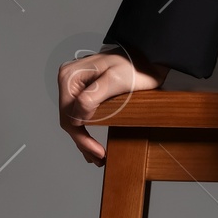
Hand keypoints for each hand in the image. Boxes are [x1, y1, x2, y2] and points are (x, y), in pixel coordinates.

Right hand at [58, 49, 168, 165]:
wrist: (148, 57)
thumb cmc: (134, 65)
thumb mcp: (114, 80)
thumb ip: (91, 98)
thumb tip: (76, 118)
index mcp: (70, 77)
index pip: (69, 116)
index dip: (81, 137)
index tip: (99, 153)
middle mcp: (69, 80)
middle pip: (69, 119)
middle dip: (82, 142)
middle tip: (99, 159)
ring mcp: (76, 85)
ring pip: (74, 120)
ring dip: (83, 140)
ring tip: (97, 158)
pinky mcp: (85, 90)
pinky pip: (80, 114)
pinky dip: (85, 131)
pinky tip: (92, 145)